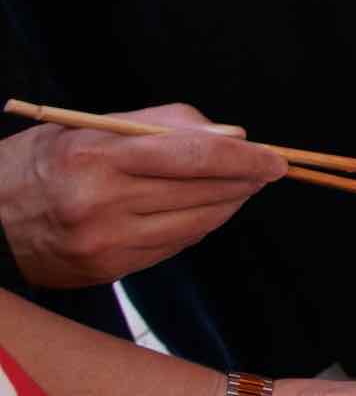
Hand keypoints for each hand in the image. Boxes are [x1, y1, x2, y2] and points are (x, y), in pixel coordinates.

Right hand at [0, 106, 282, 287]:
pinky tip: (203, 210)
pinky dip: (197, 226)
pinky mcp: (105, 270)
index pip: (195, 156)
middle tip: (267, 168)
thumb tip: (231, 135)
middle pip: (202, 192)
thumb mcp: (88, 126)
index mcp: (96, 159)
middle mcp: (100, 206)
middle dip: (244, 180)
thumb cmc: (37, 163)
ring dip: (227, 204)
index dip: (245, 158)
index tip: (277, 159)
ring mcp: (103, 245)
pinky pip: (172, 247)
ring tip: (240, 186)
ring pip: (195, 224)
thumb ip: (162, 125)